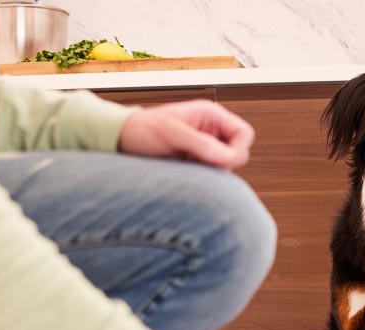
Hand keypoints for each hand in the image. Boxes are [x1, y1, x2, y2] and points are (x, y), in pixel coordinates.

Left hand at [118, 100, 255, 168]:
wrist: (120, 140)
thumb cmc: (142, 129)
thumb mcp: (172, 134)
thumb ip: (202, 145)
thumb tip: (230, 158)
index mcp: (211, 115)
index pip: (244, 134)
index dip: (238, 150)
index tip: (222, 162)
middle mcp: (212, 130)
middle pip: (238, 152)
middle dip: (225, 163)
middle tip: (200, 166)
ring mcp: (205, 147)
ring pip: (226, 166)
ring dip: (213, 172)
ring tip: (187, 168)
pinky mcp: (196, 161)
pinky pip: (212, 173)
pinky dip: (204, 178)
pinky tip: (186, 174)